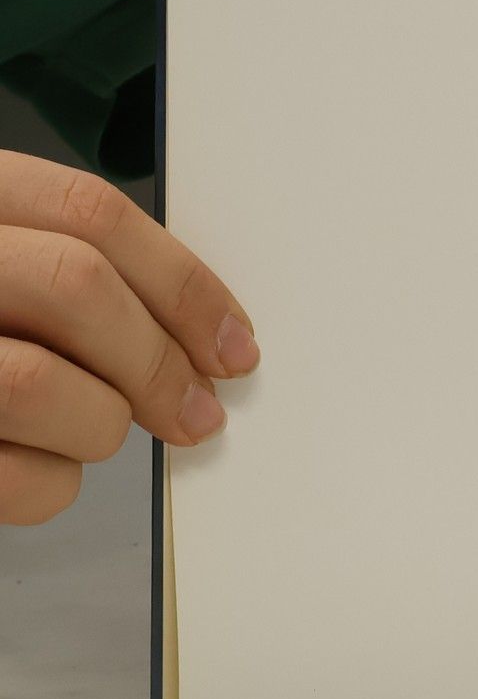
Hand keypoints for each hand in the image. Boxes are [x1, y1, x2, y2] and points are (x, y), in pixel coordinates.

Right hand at [1, 151, 257, 523]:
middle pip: (76, 288)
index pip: (90, 214)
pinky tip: (40, 465)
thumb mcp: (3, 257)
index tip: (234, 343)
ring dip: (102, 423)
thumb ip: (64, 267)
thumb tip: (202, 334)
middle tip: (197, 409)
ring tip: (96, 429)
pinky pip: (12, 478)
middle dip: (157, 361)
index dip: (182, 284)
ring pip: (44, 385)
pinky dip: (51, 484)